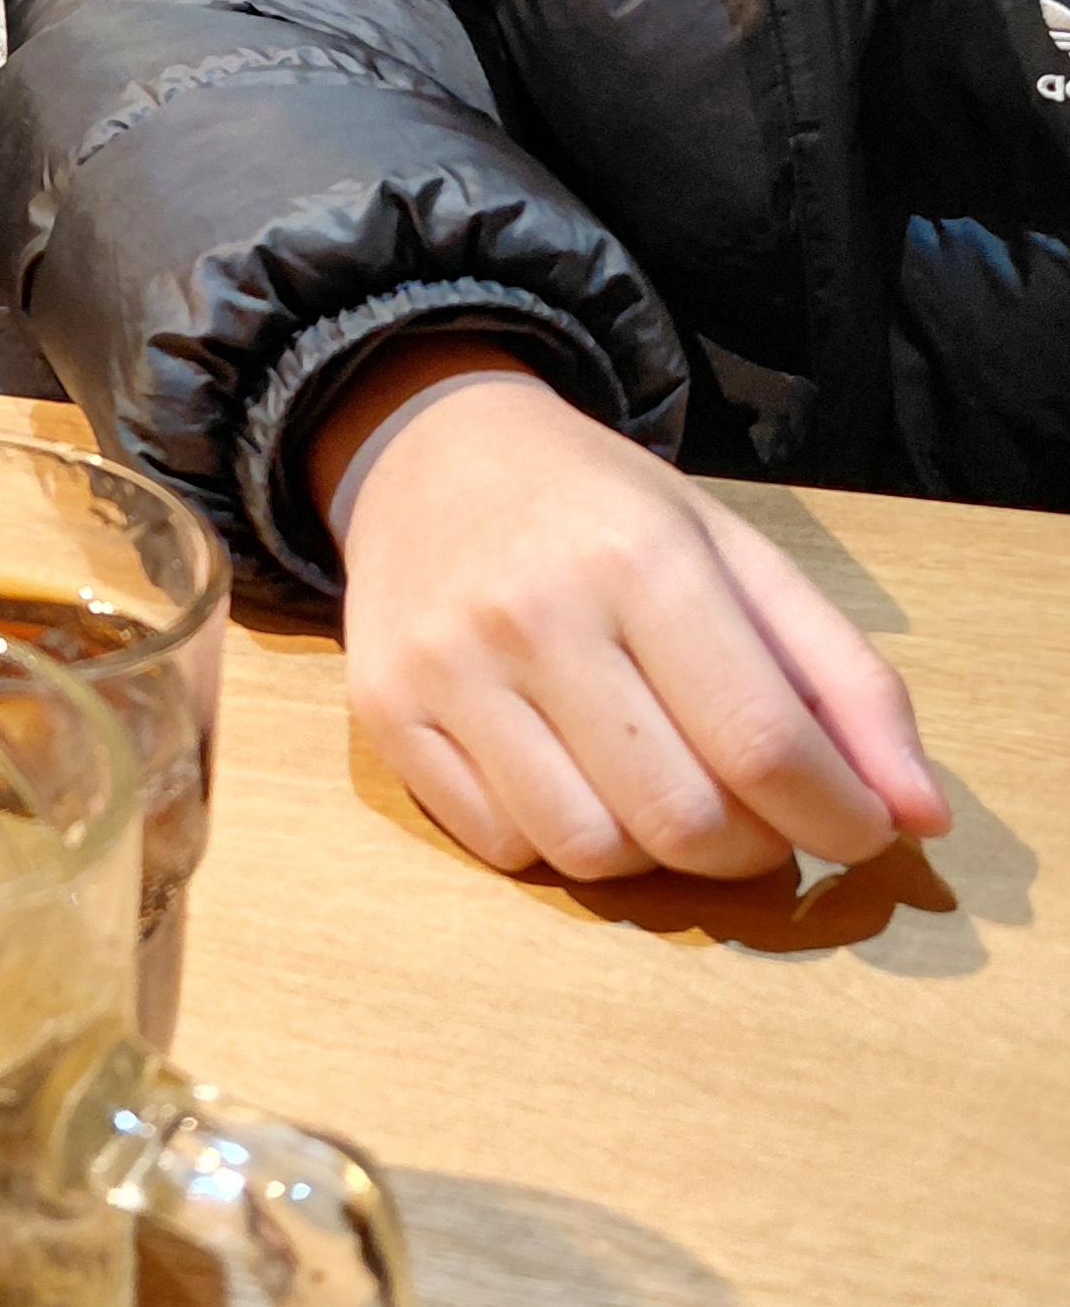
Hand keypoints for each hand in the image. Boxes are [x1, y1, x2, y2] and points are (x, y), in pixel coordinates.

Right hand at [314, 349, 949, 880]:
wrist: (429, 451)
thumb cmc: (603, 511)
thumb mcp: (737, 554)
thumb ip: (844, 679)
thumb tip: (919, 817)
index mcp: (641, 556)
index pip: (764, 742)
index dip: (837, 817)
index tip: (859, 827)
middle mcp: (534, 612)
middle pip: (681, 819)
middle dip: (751, 846)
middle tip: (757, 812)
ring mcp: (448, 667)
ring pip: (589, 852)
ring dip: (654, 854)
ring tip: (662, 791)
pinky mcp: (386, 712)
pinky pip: (502, 848)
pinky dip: (559, 840)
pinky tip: (572, 775)